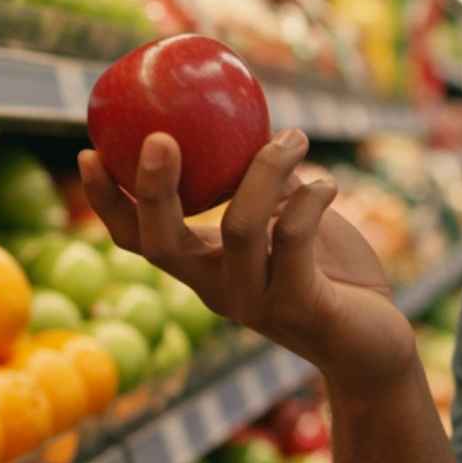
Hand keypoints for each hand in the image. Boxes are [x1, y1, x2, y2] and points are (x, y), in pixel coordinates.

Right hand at [78, 130, 417, 395]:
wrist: (372, 344)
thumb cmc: (328, 273)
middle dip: (153, 189)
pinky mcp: (301, 307)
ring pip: (239, 228)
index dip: (107, 201)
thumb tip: (240, 118)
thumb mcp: (287, 219)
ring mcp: (256, 302)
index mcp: (203, 268)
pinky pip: (294, 239)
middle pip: (162, 244)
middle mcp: (218, 289)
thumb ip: (261, 182)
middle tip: (161, 136)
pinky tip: (326, 182)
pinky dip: (309, 199)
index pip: (137, 239)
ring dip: (265, 171)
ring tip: (294, 137)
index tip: (89, 150)